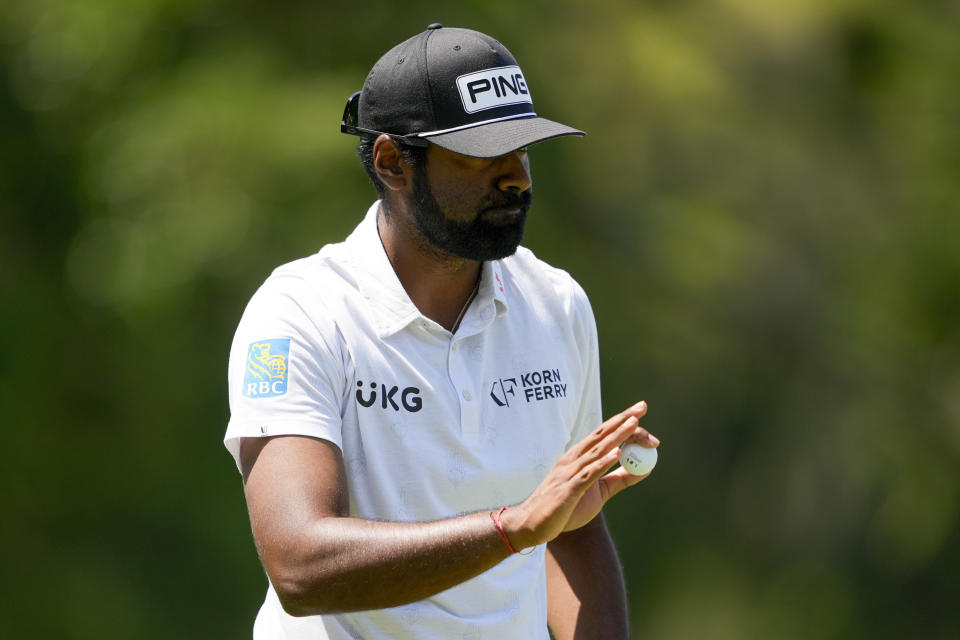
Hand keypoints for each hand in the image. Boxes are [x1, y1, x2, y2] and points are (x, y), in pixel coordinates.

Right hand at [504, 401, 658, 548]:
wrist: (532, 525)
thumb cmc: (565, 508)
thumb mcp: (598, 491)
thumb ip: (619, 479)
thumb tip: (646, 469)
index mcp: (579, 458)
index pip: (604, 435)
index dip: (622, 422)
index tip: (640, 411)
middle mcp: (573, 460)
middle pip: (602, 436)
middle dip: (623, 420)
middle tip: (641, 407)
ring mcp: (569, 473)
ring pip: (597, 450)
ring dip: (616, 436)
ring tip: (633, 424)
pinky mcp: (568, 490)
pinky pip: (588, 474)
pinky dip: (602, 463)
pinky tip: (616, 454)